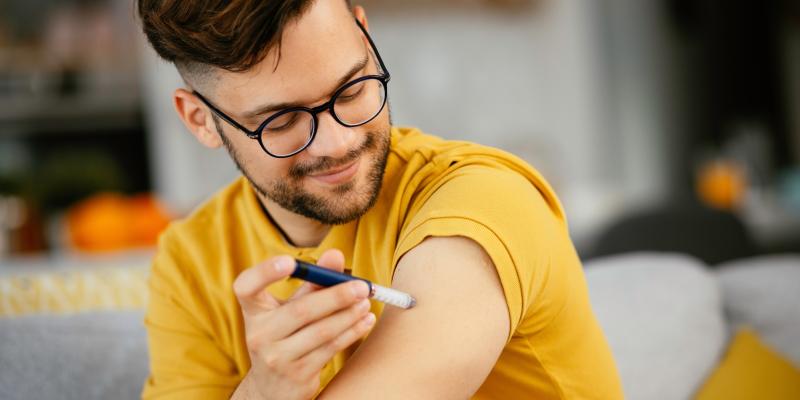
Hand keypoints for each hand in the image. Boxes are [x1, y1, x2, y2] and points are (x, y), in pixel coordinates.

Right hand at [230, 249, 375, 399]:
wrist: (274, 386)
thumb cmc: (285, 335)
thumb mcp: (290, 307)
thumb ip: (312, 281)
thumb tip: (335, 254)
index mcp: (253, 310)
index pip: (246, 287)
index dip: (264, 272)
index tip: (290, 261)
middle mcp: (259, 334)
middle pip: (300, 310)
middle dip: (336, 296)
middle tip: (362, 286)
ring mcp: (276, 358)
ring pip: (321, 331)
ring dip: (349, 315)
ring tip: (366, 302)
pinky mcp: (297, 375)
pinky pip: (330, 348)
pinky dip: (351, 332)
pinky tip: (364, 321)